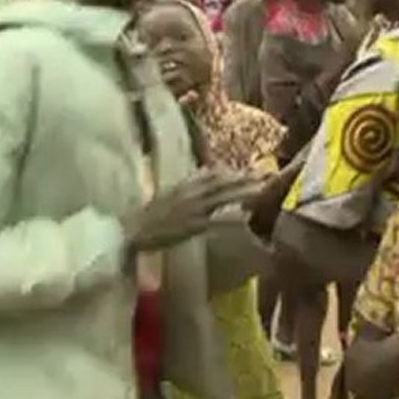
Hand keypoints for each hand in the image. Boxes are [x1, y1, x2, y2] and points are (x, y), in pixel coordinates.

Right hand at [121, 168, 265, 251]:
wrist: (129, 230)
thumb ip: (189, 186)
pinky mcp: (190, 225)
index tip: (254, 169)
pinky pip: (214, 221)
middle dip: (246, 177)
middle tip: (268, 175)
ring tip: (263, 190)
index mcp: (184, 185)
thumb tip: (207, 176)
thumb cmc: (148, 217)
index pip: (214, 173)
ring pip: (223, 197)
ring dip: (244, 192)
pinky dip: (230, 219)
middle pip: (223, 181)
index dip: (235, 171)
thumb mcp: (169, 195)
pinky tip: (245, 220)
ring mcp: (191, 208)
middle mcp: (190, 192)